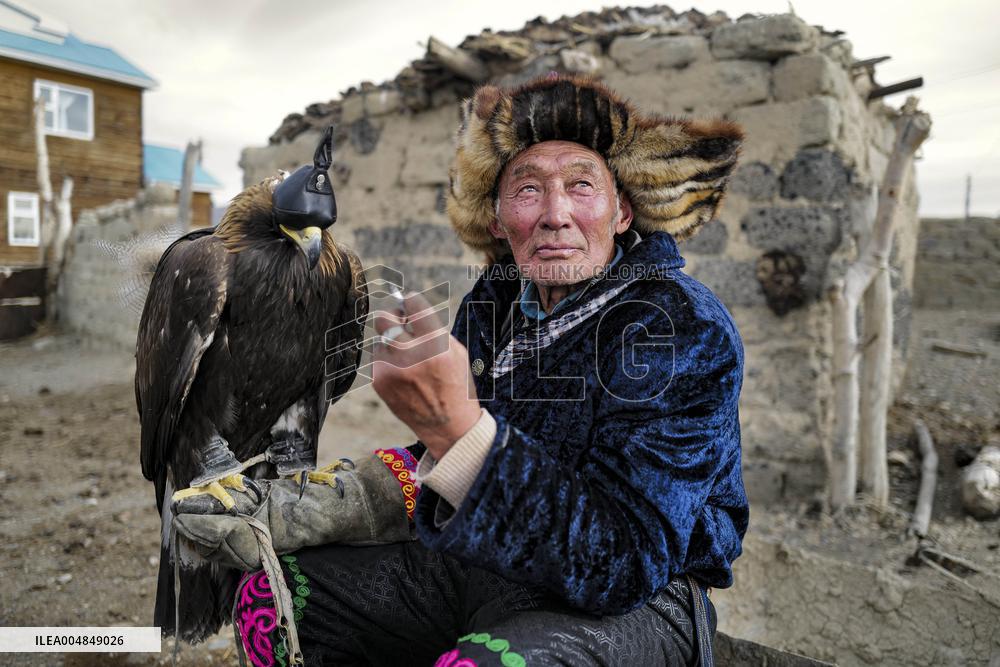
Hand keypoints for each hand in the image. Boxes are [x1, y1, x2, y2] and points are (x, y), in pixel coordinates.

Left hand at [371, 291, 481, 459]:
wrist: (447, 425)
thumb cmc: (455, 384)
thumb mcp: (456, 352)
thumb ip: (433, 329)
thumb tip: (408, 310)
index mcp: (435, 344)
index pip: (412, 303)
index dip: (411, 302)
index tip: (411, 306)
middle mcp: (411, 354)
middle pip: (384, 317)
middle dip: (394, 317)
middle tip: (402, 325)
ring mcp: (392, 369)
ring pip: (381, 339)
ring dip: (392, 344)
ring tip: (409, 361)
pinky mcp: (380, 381)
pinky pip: (378, 359)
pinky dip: (388, 362)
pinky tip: (404, 376)